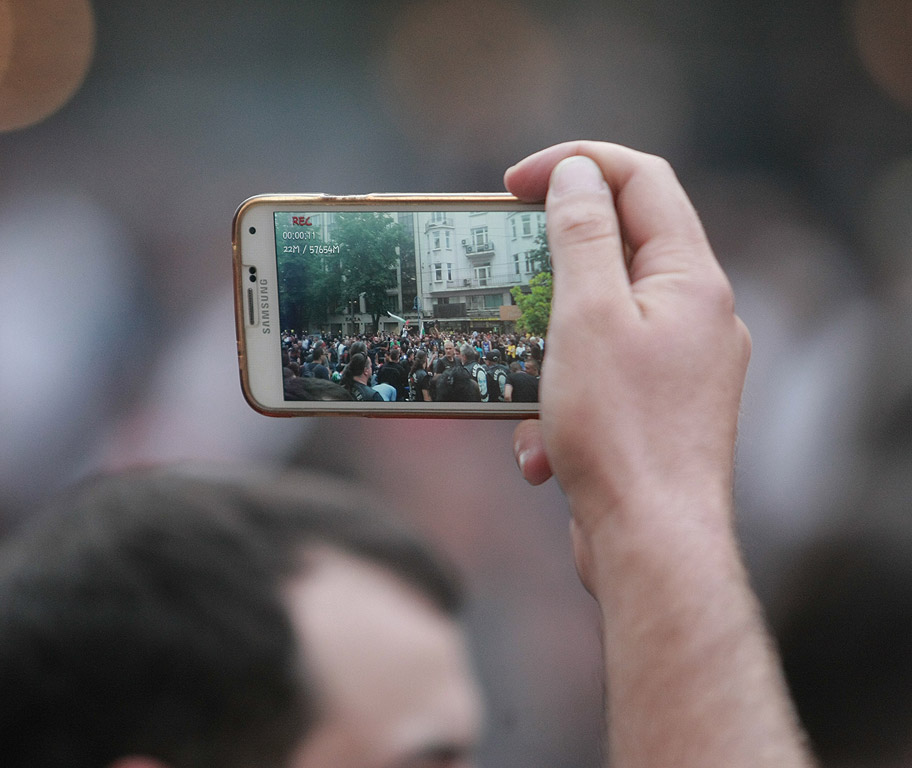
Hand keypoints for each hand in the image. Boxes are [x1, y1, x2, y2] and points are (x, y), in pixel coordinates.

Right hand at [505, 142, 750, 585]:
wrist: (651, 546)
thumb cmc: (620, 433)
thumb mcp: (587, 318)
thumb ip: (582, 236)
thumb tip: (578, 175)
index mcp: (691, 279)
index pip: (640, 180)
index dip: (575, 165)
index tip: (511, 184)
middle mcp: (696, 316)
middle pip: (616, 250)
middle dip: (547, 269)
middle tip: (501, 276)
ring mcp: (679, 366)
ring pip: (597, 323)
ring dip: (545, 351)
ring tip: (522, 393)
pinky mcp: (656, 409)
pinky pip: (598, 378)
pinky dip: (558, 401)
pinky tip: (541, 450)